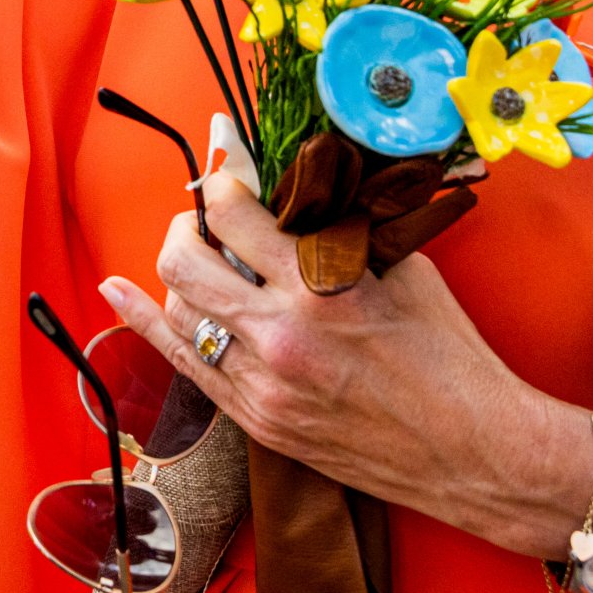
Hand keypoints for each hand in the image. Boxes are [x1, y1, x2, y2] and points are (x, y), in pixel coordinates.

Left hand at [99, 174, 588, 551]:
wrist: (474, 450)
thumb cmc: (450, 354)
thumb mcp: (400, 267)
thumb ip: (341, 227)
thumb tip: (301, 185)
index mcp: (321, 284)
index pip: (233, 210)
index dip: (222, 167)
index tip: (222, 142)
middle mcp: (279, 333)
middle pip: (184, 258)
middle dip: (187, 220)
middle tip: (208, 207)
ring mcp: (262, 384)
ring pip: (180, 309)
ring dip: (183, 270)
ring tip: (203, 252)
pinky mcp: (258, 422)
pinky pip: (184, 365)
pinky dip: (147, 321)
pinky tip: (118, 290)